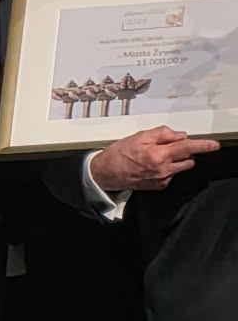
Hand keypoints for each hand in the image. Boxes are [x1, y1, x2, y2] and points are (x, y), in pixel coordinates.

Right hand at [91, 126, 220, 192]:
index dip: (203, 145)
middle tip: (171, 146)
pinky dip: (169, 169)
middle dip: (185, 151)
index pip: (187, 147)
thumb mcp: (138, 137)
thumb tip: (179, 135)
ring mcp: (163, 179)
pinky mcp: (160, 186)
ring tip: (161, 156)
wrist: (107, 173)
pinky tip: (154, 166)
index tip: (214, 145)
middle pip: (188, 158)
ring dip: (178, 160)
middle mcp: (163, 169)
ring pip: (182, 167)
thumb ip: (161, 134)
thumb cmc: (119, 154)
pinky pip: (172, 175)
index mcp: (158, 154)